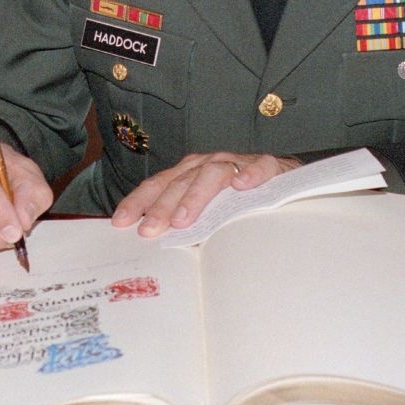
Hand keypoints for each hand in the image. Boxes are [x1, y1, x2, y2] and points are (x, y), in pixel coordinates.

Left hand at [111, 152, 300, 237]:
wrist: (285, 179)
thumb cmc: (239, 199)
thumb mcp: (207, 209)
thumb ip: (185, 221)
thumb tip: (154, 242)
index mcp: (188, 173)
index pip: (158, 185)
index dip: (138, 202)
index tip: (120, 222)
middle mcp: (208, 163)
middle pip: (180, 182)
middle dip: (162, 207)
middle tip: (150, 230)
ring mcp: (237, 162)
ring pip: (212, 173)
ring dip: (196, 196)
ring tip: (184, 219)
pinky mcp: (268, 165)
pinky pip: (259, 166)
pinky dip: (250, 173)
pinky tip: (242, 185)